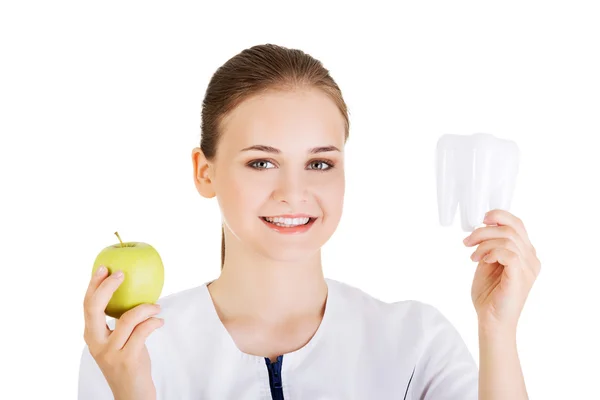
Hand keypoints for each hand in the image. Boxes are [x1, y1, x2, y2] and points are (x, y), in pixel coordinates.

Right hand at [83, 266, 162, 399]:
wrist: (132, 395)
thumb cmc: (129, 363)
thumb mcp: (119, 342)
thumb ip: (120, 323)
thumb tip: (134, 292)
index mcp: (91, 336)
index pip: (87, 305)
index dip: (94, 285)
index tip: (104, 267)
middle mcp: (96, 343)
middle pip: (95, 307)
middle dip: (108, 287)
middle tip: (122, 274)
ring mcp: (110, 352)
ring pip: (127, 318)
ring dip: (146, 308)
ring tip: (157, 307)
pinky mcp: (127, 359)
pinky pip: (143, 331)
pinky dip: (154, 322)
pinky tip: (160, 321)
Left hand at [463, 209, 540, 331]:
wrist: (490, 321)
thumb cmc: (489, 295)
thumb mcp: (487, 264)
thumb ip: (490, 247)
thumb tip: (483, 229)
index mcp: (525, 254)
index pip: (518, 224)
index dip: (499, 216)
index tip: (481, 220)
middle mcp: (531, 259)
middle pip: (511, 228)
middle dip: (484, 230)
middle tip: (467, 242)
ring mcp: (528, 268)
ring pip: (508, 238)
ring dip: (484, 244)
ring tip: (473, 257)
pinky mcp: (520, 277)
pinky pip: (509, 253)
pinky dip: (491, 252)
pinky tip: (481, 261)